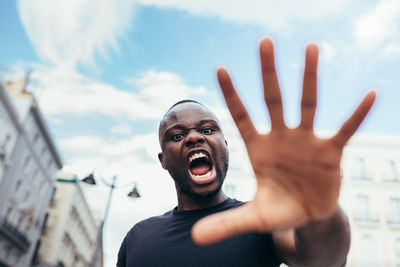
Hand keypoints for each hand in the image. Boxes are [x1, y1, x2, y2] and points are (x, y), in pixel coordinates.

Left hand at [192, 37, 375, 244]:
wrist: (306, 216)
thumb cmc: (278, 209)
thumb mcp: (252, 218)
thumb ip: (226, 224)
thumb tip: (195, 238)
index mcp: (259, 148)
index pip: (241, 116)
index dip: (231, 94)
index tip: (220, 68)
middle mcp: (282, 137)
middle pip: (273, 99)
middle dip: (268, 72)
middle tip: (263, 41)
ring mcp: (307, 142)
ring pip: (307, 104)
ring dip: (308, 78)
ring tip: (310, 47)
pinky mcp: (331, 152)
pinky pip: (346, 129)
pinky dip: (356, 115)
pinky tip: (369, 94)